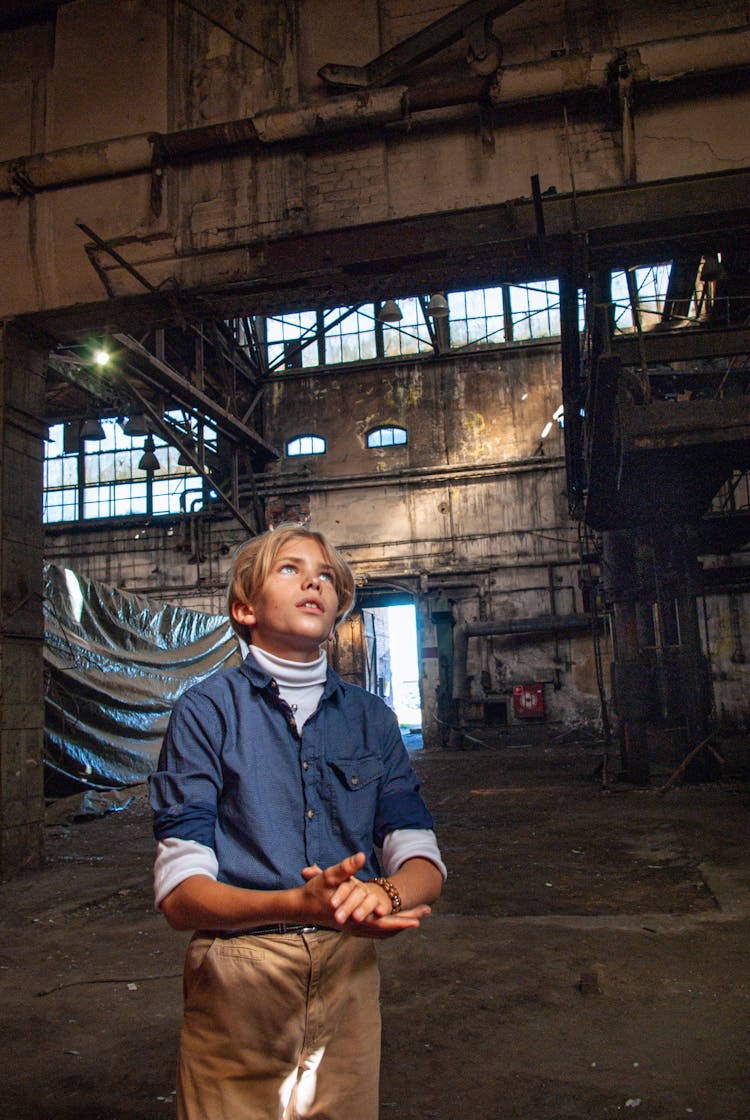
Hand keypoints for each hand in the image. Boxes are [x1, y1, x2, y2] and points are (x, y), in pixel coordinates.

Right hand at [300, 855, 430, 938]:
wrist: (300, 907)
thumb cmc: (314, 892)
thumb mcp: (328, 876)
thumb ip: (345, 867)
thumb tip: (360, 855)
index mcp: (354, 919)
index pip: (384, 923)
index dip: (402, 920)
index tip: (419, 918)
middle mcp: (357, 927)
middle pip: (389, 929)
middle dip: (408, 920)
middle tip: (426, 911)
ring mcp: (355, 929)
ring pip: (384, 932)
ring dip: (401, 924)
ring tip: (417, 915)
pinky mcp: (353, 927)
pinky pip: (376, 931)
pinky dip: (389, 927)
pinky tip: (396, 920)